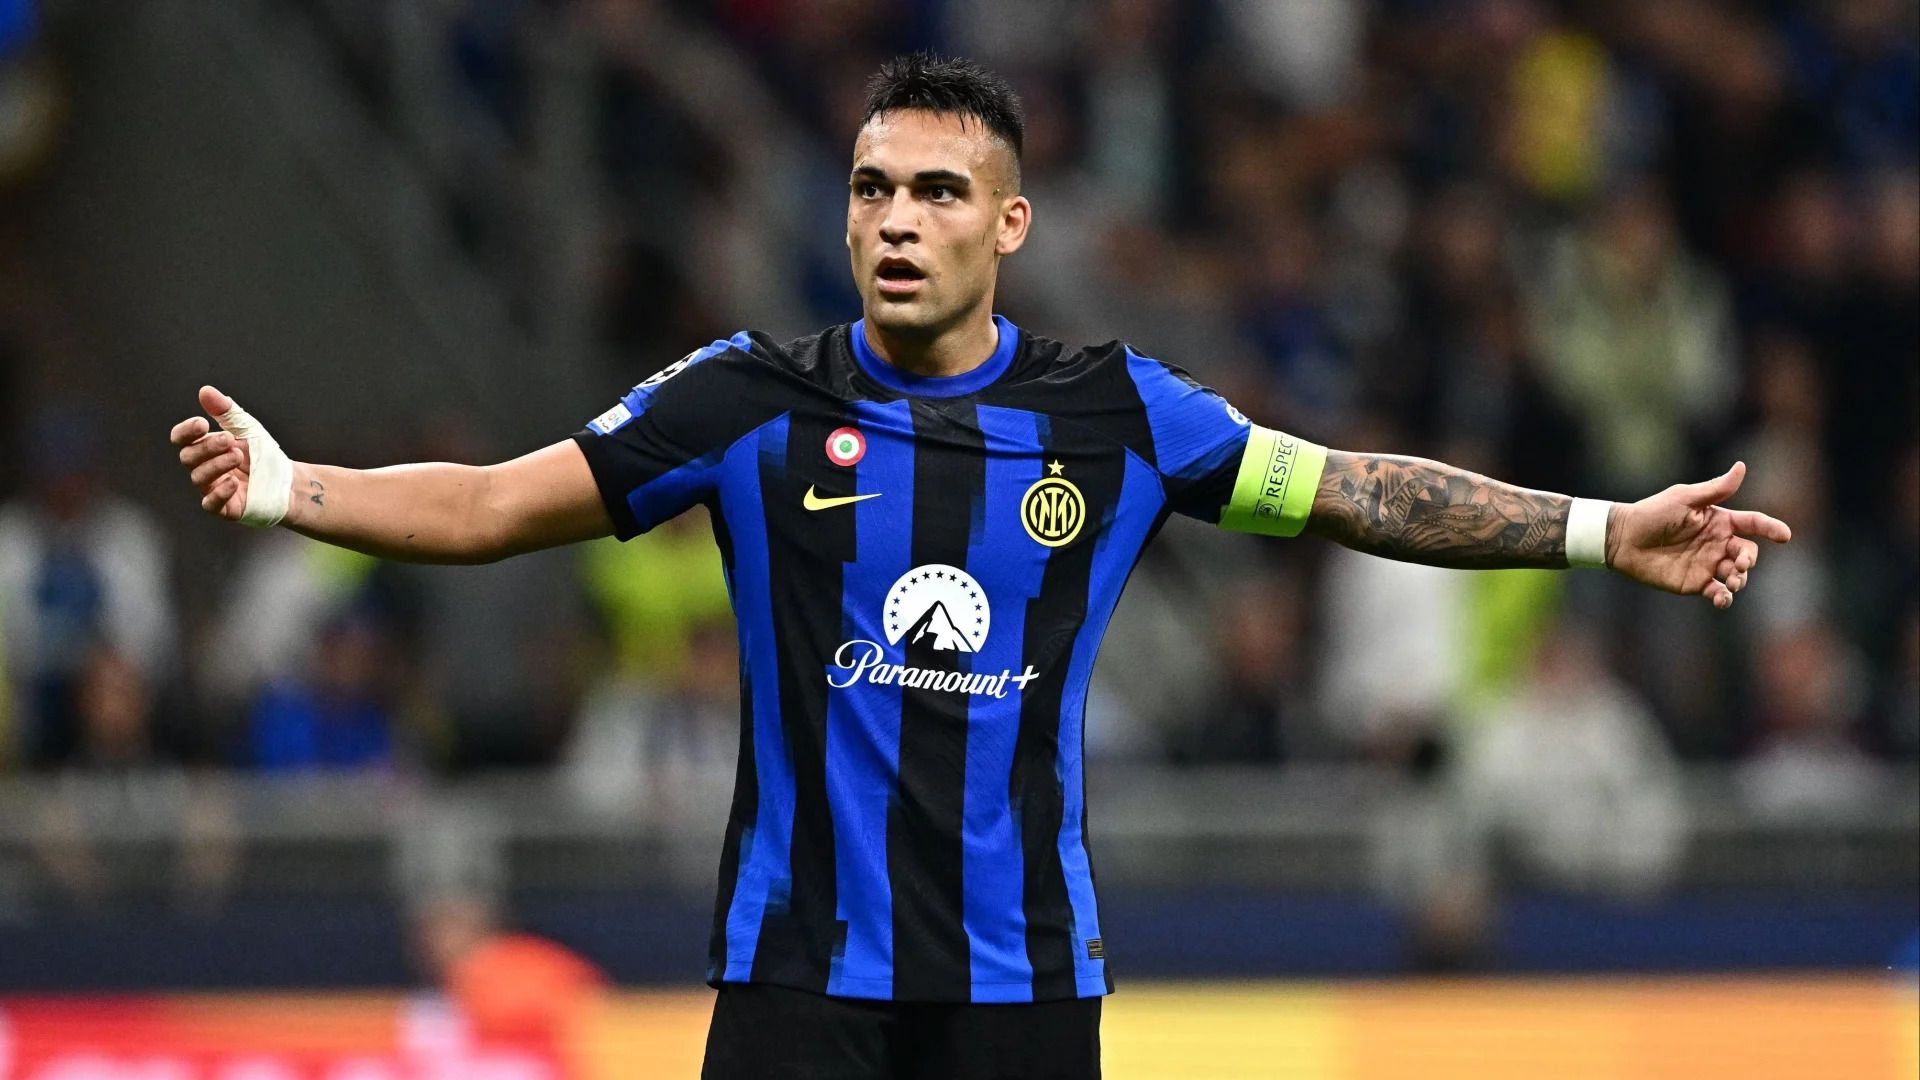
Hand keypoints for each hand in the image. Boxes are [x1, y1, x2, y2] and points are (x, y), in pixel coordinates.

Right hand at [170, 386, 253, 520]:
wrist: (288, 481)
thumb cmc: (263, 454)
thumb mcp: (246, 428)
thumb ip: (226, 411)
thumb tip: (205, 391)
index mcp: (204, 449)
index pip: (181, 440)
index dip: (185, 432)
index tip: (202, 423)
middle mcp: (203, 469)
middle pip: (188, 458)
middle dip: (207, 447)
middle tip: (230, 440)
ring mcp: (212, 489)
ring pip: (198, 478)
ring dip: (217, 464)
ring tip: (238, 455)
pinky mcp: (226, 508)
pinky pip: (210, 504)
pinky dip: (219, 493)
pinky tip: (234, 482)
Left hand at [1607, 461, 1792, 609]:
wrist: (1622, 539)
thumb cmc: (1652, 513)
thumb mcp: (1684, 498)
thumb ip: (1715, 489)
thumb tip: (1742, 467)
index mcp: (1720, 521)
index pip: (1753, 523)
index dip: (1771, 528)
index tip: (1785, 536)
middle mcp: (1718, 543)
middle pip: (1748, 553)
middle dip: (1749, 559)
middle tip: (1739, 563)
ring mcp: (1708, 564)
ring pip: (1737, 575)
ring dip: (1740, 579)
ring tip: (1732, 580)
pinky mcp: (1695, 583)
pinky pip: (1718, 593)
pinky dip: (1725, 598)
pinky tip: (1722, 598)